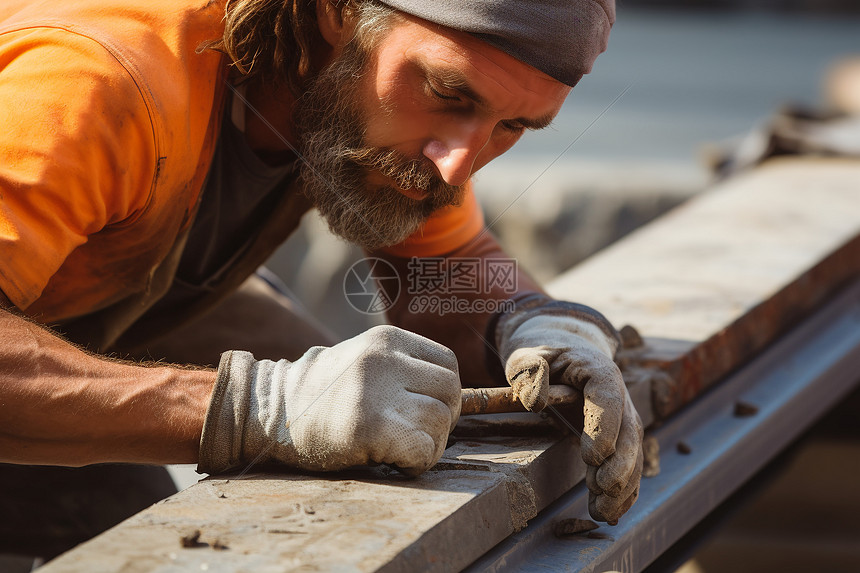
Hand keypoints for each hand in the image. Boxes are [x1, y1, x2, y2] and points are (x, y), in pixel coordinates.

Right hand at [198, 325, 460, 475]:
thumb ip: (405, 368)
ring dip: (428, 443)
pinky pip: (424, 449)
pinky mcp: (368, 427)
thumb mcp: (365, 361)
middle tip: (413, 432)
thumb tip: (456, 395)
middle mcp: (384, 359)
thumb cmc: (323, 394)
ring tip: (397, 446)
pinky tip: (394, 461)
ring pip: (440, 421)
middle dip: (442, 418)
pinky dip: (417, 462)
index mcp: (386, 339)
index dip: (443, 393)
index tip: (421, 410)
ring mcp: (375, 392)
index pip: (448, 364)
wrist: (270, 413)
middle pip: (451, 391)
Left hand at [495, 295, 642, 523]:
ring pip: (633, 454)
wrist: (564, 358)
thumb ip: (529, 372)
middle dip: (620, 464)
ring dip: (622, 486)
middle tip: (601, 488)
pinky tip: (610, 514)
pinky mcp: (620, 440)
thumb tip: (534, 400)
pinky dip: (622, 492)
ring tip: (603, 513)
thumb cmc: (543, 357)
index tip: (591, 456)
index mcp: (599, 372)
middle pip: (630, 432)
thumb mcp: (528, 357)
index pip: (609, 400)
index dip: (605, 428)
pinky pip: (628, 467)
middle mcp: (620, 397)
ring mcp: (624, 420)